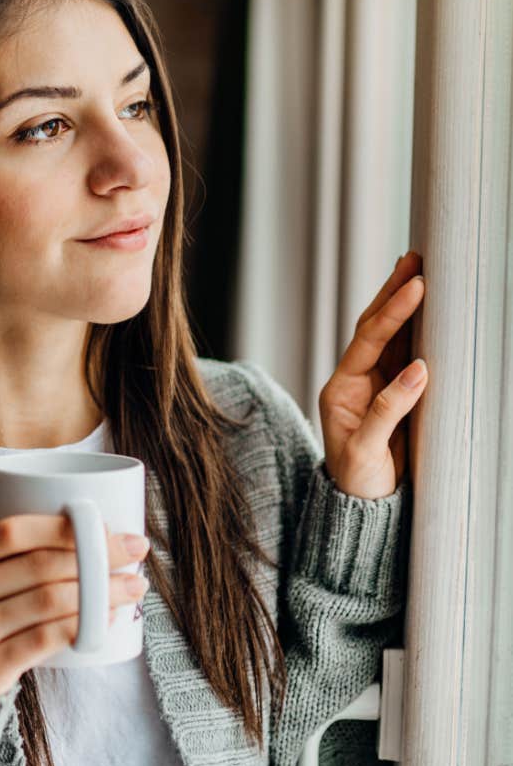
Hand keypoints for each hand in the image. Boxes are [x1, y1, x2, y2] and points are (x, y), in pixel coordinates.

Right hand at [0, 515, 149, 696]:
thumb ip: (16, 553)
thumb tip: (98, 531)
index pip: (14, 532)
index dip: (64, 526)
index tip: (108, 525)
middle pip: (40, 566)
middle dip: (97, 556)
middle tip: (135, 552)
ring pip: (49, 601)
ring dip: (102, 592)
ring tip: (133, 587)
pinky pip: (46, 639)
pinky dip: (83, 626)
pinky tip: (108, 618)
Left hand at [319, 250, 427, 498]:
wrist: (360, 507)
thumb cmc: (358, 482)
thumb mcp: (367, 451)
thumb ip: (389, 411)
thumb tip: (419, 370)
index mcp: (340, 390)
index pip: (368, 341)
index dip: (392, 313)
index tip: (416, 287)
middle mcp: (354, 381)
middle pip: (373, 327)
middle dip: (392, 292)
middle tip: (414, 258)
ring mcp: (372, 385)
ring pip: (389, 336)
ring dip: (402, 303)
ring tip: (417, 269)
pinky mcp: (391, 394)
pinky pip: (402, 353)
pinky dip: (414, 328)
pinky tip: (425, 308)